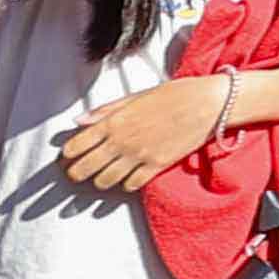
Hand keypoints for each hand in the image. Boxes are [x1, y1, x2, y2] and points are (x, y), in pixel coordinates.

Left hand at [56, 76, 232, 195]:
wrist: (210, 104)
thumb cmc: (176, 94)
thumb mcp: (137, 96)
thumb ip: (106, 110)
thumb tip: (80, 121)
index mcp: (114, 120)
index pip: (76, 145)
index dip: (67, 154)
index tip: (68, 155)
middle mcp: (122, 141)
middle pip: (84, 168)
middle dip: (75, 173)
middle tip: (76, 172)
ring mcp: (139, 155)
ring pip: (104, 181)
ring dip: (99, 180)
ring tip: (102, 175)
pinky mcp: (156, 166)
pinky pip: (130, 185)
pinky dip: (125, 184)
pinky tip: (127, 177)